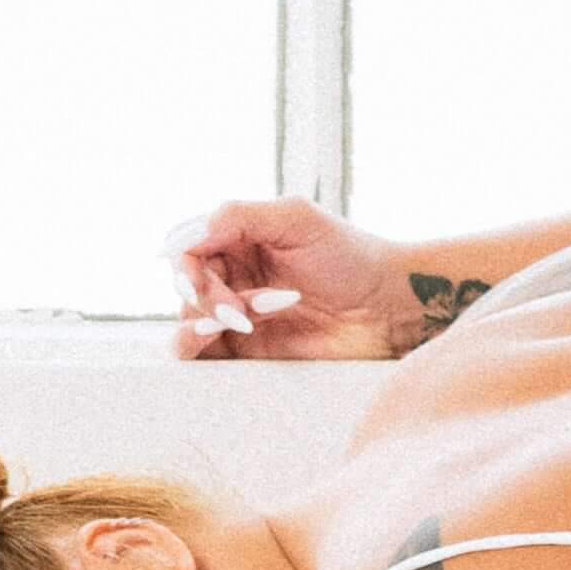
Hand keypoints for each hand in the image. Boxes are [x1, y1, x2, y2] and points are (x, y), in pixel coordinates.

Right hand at [169, 199, 432, 361]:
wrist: (387, 309)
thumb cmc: (351, 258)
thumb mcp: (295, 219)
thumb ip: (237, 216)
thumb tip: (183, 239)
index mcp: (241, 236)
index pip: (187, 246)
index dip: (185, 262)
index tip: (199, 276)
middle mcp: (235, 273)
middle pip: (185, 284)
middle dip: (204, 296)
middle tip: (240, 309)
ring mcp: (238, 313)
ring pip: (187, 318)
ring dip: (207, 320)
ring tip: (247, 322)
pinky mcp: (246, 351)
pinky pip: (201, 353)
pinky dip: (193, 347)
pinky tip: (214, 338)